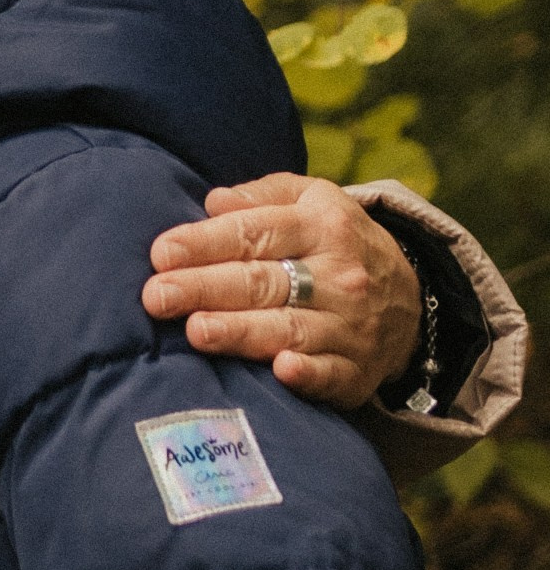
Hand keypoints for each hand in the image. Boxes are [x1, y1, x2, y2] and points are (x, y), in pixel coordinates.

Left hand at [142, 176, 419, 407]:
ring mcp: (348, 325)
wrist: (411, 300)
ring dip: (241, 331)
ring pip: (288, 327)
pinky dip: (307, 373)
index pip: (256, 232)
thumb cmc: (336, 246)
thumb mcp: (314, 201)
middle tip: (157, 296)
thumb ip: (263, 196)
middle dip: (206, 288)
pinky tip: (281, 369)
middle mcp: (337, 275)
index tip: (162, 253)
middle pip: (263, 281)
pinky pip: (329, 372)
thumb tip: (213, 201)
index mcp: (322, 226)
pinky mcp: (354, 370)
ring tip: (197, 331)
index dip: (206, 242)